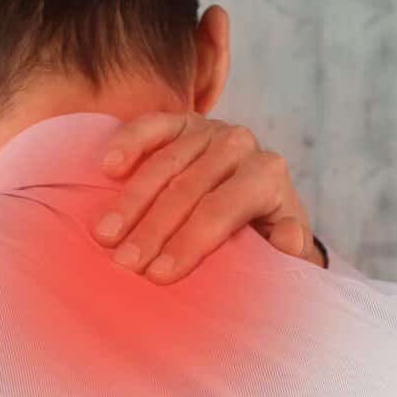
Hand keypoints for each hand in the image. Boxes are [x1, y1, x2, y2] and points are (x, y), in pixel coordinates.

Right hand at [91, 111, 326, 283]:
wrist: (257, 198)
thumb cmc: (264, 234)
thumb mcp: (284, 248)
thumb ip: (292, 250)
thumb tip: (290, 238)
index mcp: (267, 176)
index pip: (222, 210)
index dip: (189, 242)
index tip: (159, 275)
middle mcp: (240, 145)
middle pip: (188, 189)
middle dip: (153, 229)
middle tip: (125, 263)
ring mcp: (208, 130)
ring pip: (164, 163)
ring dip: (130, 201)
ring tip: (104, 236)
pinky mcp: (181, 121)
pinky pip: (151, 126)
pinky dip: (128, 143)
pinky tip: (108, 168)